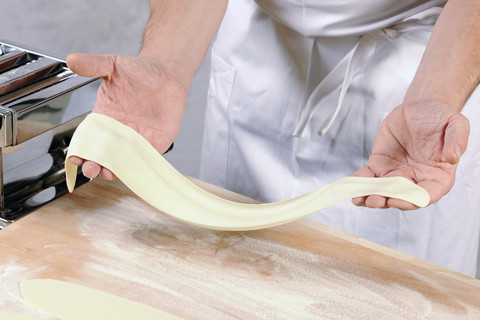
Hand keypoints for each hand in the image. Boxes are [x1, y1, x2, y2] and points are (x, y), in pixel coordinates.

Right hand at [66, 53, 187, 179]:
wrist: (166, 74)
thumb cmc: (139, 70)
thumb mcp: (113, 65)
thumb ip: (94, 65)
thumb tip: (72, 59)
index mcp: (103, 117)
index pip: (87, 138)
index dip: (80, 149)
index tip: (74, 157)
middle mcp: (117, 132)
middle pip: (101, 154)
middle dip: (93, 165)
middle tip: (90, 169)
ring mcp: (136, 139)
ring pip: (122, 161)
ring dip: (114, 169)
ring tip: (108, 173)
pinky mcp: (154, 144)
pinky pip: (145, 159)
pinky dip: (138, 167)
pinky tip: (133, 171)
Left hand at [352, 100, 469, 209]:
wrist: (420, 106)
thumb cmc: (440, 117)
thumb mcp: (456, 124)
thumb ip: (457, 140)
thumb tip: (452, 157)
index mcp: (438, 176)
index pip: (427, 194)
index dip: (413, 200)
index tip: (399, 200)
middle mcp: (416, 179)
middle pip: (401, 196)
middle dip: (387, 200)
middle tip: (375, 200)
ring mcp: (396, 174)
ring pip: (382, 191)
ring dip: (370, 196)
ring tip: (360, 199)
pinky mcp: (380, 165)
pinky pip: (368, 177)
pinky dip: (358, 182)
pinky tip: (350, 186)